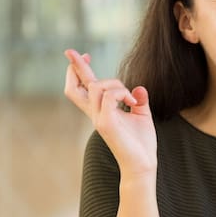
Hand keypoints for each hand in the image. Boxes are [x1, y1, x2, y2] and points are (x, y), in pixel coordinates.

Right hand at [63, 49, 156, 179]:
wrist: (142, 164)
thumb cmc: (141, 143)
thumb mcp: (141, 116)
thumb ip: (138, 100)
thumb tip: (139, 88)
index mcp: (101, 112)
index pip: (85, 88)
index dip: (81, 70)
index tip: (85, 55)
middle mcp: (95, 114)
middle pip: (74, 89)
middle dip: (75, 68)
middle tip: (73, 52)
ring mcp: (99, 118)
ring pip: (96, 87)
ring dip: (115, 83)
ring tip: (130, 97)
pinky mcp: (106, 123)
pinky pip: (108, 96)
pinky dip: (121, 92)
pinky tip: (132, 102)